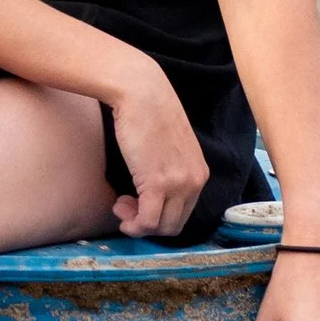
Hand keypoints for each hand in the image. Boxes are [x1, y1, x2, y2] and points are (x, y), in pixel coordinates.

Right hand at [107, 55, 210, 238]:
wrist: (142, 93)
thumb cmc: (150, 112)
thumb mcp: (170, 147)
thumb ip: (170, 169)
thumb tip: (152, 189)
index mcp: (199, 172)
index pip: (184, 212)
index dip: (159, 215)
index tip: (138, 202)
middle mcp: (194, 181)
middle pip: (174, 225)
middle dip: (148, 223)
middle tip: (125, 206)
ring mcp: (178, 184)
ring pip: (162, 227)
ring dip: (138, 224)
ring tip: (120, 205)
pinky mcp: (157, 184)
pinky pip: (148, 222)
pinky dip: (133, 224)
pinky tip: (119, 207)